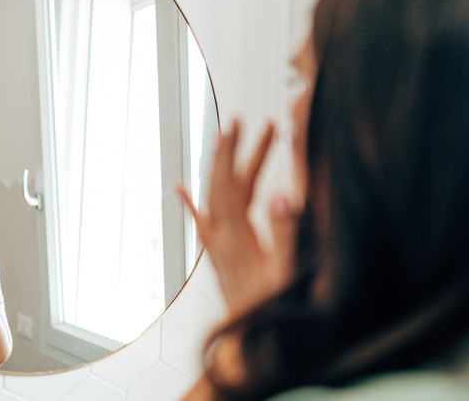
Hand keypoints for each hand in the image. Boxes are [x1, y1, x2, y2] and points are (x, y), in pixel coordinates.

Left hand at [178, 120, 297, 316]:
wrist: (247, 345)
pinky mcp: (218, 256)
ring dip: (218, 169)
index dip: (242, 153)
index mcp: (238, 236)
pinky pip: (201, 221)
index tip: (251, 126)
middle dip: (228, 151)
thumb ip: (285, 233)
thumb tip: (284, 194)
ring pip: (212, 198)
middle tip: (237, 122)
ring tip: (224, 143)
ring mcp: (217, 247)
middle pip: (220, 184)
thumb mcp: (287, 272)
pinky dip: (191, 201)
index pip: (234, 183)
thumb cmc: (271, 311)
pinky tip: (182, 190)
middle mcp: (221, 238)